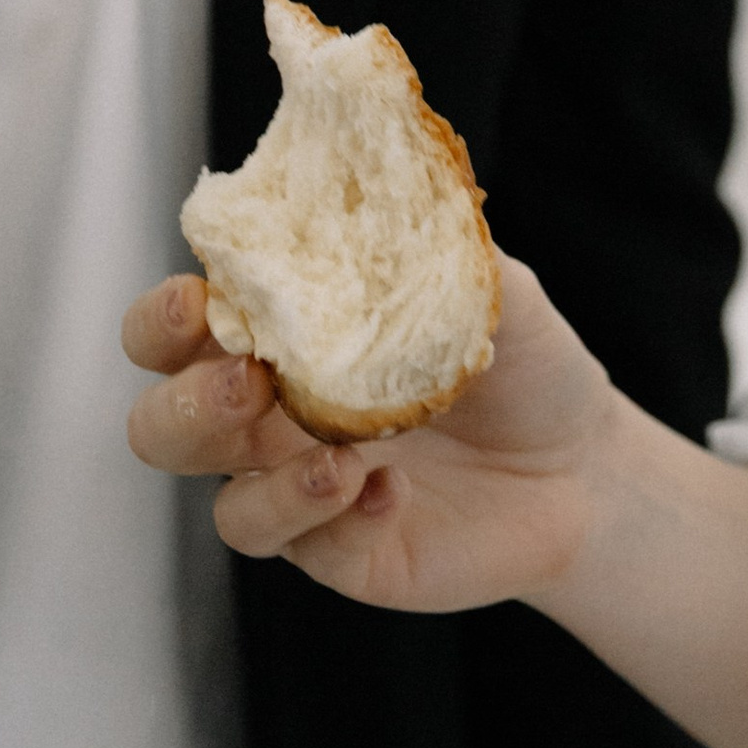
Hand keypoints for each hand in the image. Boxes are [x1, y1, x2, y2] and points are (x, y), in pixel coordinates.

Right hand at [120, 259, 615, 611]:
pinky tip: (392, 491)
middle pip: (163, 426)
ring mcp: (301, 494)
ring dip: (269, 483)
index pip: (175, 330)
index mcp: (282, 340)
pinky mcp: (343, 554)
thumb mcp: (490, 287)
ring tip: (341, 458)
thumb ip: (430, 244)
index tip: (196, 298)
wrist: (585, 463)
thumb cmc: (522, 362)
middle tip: (251, 384)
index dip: (162, 318)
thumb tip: (391, 193)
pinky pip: (305, 549)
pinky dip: (336, 518)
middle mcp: (273, 421)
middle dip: (187, 405)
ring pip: (224, 507)